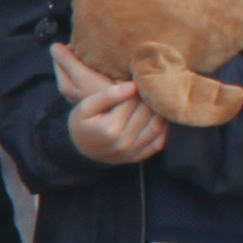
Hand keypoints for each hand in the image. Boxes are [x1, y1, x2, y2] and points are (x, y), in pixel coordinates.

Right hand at [53, 48, 168, 167]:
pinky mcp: (138, 157)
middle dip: (146, 98)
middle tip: (141, 92)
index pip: (132, 100)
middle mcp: (124, 141)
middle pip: (146, 112)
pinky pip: (158, 143)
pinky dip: (162, 130)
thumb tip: (133, 85)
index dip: (133, 88)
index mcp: (111, 127)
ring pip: (156, 126)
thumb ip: (107, 95)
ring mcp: (132, 152)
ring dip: (156, 112)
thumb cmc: (82, 125)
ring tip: (148, 103)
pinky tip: (153, 119)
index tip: (129, 84)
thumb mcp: (86, 107)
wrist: (80, 151)